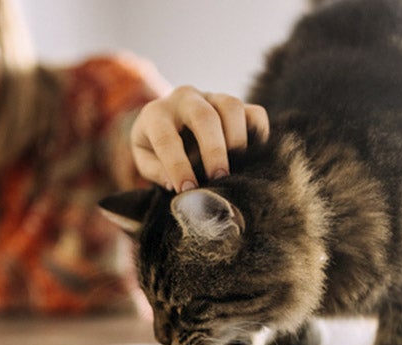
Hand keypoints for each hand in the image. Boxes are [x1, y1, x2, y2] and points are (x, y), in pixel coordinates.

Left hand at [131, 86, 268, 191]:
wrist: (167, 123)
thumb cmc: (154, 146)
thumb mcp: (143, 158)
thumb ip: (155, 170)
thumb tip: (175, 184)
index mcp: (156, 113)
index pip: (166, 138)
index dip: (177, 166)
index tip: (187, 190)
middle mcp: (184, 99)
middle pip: (204, 116)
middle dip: (214, 149)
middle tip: (218, 177)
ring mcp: (212, 97)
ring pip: (232, 107)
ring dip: (237, 139)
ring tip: (236, 167)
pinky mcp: (234, 105)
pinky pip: (254, 112)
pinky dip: (258, 133)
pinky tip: (253, 157)